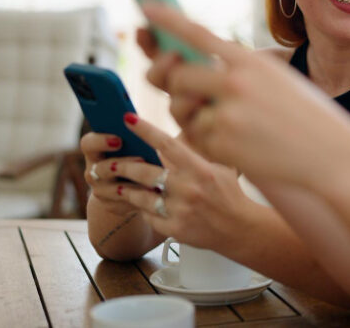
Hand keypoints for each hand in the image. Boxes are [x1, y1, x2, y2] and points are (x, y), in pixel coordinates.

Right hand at [80, 131, 149, 216]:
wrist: (140, 187)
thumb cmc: (145, 156)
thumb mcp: (143, 141)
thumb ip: (144, 129)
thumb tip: (157, 112)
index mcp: (97, 150)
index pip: (88, 143)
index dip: (100, 140)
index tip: (119, 139)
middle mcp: (94, 170)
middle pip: (97, 169)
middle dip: (120, 164)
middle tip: (141, 158)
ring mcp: (100, 190)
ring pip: (110, 189)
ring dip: (131, 183)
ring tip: (152, 179)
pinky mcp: (110, 205)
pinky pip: (121, 204)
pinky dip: (137, 199)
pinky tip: (153, 195)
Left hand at [110, 114, 257, 249]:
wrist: (240, 228)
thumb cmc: (230, 193)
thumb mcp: (219, 167)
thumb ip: (196, 153)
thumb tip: (174, 135)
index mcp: (200, 169)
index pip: (168, 144)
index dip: (146, 130)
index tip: (127, 119)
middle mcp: (189, 189)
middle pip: (145, 172)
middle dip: (123, 166)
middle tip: (109, 163)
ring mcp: (180, 211)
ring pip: (141, 197)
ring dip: (127, 190)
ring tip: (118, 185)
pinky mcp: (175, 230)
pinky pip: (149, 217)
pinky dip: (144, 210)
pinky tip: (142, 206)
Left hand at [142, 1, 349, 189]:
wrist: (331, 154)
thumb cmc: (307, 116)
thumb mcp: (278, 79)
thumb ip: (241, 71)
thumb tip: (196, 66)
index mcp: (249, 60)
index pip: (197, 33)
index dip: (167, 19)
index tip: (146, 7)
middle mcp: (234, 82)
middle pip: (176, 76)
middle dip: (176, 86)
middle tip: (190, 94)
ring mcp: (226, 114)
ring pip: (181, 109)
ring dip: (190, 114)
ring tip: (221, 121)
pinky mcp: (222, 145)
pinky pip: (195, 138)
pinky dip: (206, 141)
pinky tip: (235, 144)